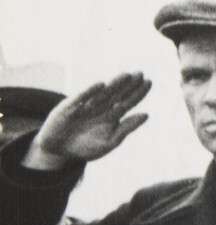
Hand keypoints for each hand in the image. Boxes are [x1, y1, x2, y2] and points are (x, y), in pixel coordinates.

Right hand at [22, 72, 151, 168]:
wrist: (58, 151)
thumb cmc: (85, 147)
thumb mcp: (109, 142)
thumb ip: (127, 128)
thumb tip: (147, 114)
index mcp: (112, 116)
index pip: (128, 102)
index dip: (138, 92)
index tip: (148, 82)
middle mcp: (100, 108)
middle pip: (117, 94)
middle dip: (129, 84)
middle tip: (140, 73)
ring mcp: (85, 106)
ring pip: (102, 93)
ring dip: (114, 85)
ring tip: (126, 75)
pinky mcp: (69, 108)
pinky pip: (81, 98)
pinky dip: (90, 92)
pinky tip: (100, 85)